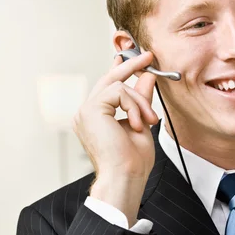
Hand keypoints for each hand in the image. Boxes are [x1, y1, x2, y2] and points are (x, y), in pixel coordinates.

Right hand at [73, 51, 158, 225]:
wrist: (125, 177)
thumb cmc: (132, 161)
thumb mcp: (141, 122)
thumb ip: (141, 100)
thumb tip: (147, 77)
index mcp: (95, 118)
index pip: (106, 87)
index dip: (120, 70)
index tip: (135, 59)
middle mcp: (85, 113)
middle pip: (109, 80)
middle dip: (131, 66)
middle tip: (149, 56)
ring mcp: (85, 111)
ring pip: (119, 86)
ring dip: (140, 102)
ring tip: (149, 120)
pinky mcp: (91, 109)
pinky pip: (119, 92)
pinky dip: (134, 106)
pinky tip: (138, 123)